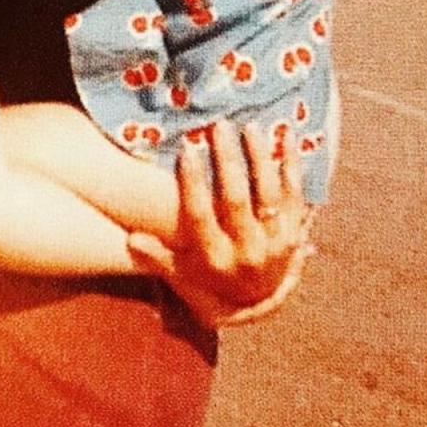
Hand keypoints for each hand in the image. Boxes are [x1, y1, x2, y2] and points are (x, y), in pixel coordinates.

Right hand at [127, 121, 314, 327]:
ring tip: (249, 127)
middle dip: (227, 159)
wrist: (258, 300)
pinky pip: (296, 192)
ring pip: (268, 192)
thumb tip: (131, 239)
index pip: (200, 215)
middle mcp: (246, 250)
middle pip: (235, 199)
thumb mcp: (182, 272)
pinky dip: (293, 163)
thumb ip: (158, 256)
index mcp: (215, 257)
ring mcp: (275, 241)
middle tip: (219, 126)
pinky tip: (288, 135)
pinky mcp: (295, 230)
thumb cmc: (211, 277)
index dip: (192, 181)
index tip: (186, 148)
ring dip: (259, 157)